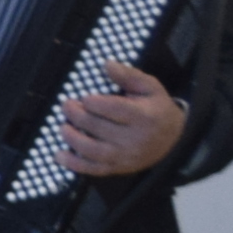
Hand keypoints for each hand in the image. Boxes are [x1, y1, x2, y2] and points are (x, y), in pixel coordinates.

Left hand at [59, 61, 187, 176]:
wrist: (173, 140)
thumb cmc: (157, 109)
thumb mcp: (150, 87)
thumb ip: (129, 75)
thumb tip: (107, 64)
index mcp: (144, 116)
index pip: (115, 109)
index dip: (95, 103)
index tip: (84, 97)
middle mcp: (134, 139)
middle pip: (99, 128)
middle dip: (77, 116)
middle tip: (66, 105)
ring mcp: (125, 156)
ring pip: (92, 150)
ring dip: (72, 138)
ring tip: (62, 126)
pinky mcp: (118, 168)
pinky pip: (93, 169)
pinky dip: (73, 164)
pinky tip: (59, 154)